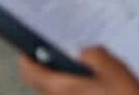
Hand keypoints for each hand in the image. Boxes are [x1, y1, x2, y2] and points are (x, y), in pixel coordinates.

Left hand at [19, 48, 138, 94]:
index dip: (26, 58)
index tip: (28, 48)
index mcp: (61, 88)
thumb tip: (83, 52)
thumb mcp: (112, 68)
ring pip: (57, 93)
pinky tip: (95, 86)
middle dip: (47, 69)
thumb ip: (93, 54)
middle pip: (42, 84)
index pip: (29, 72)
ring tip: (83, 71)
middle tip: (58, 56)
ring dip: (64, 81)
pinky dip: (76, 91)